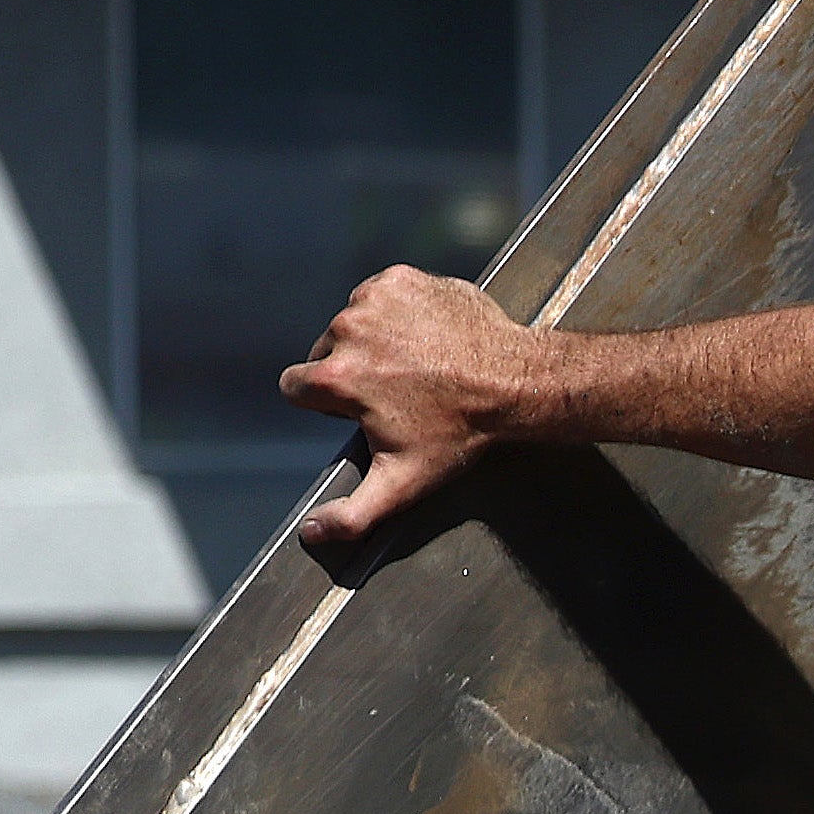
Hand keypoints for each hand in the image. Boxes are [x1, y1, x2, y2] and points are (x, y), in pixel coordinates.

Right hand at [286, 268, 554, 545]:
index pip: (297, 387)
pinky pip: (381, 296)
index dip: (329, 404)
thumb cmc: (459, 434)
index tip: (365, 411)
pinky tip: (429, 338)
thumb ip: (353, 513)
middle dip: (354, 372)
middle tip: (403, 393)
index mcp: (334, 377)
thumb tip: (311, 534)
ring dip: (377, 342)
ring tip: (420, 367)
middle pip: (326, 353)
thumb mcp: (403, 482)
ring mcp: (372, 300)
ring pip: (354, 324)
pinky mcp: (400, 279)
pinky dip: (399, 313)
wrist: (515, 382)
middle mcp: (346, 330)